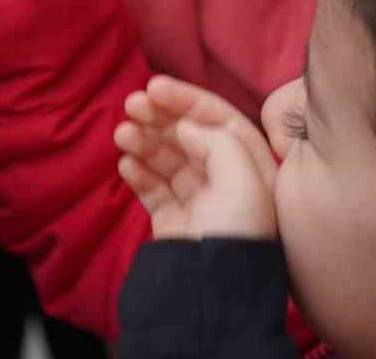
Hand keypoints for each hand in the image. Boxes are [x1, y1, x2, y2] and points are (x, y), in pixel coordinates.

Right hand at [114, 75, 278, 239]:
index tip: (154, 86)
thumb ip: (217, 142)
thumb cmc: (237, 230)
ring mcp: (199, 203)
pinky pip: (153, 188)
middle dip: (159, 117)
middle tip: (130, 104)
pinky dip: (137, 173)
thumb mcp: (243, 179)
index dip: (187, 99)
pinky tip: (126, 165)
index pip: (220, 120)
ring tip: (122, 135)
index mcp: (254, 169)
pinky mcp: (174, 222)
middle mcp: (228, 183)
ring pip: (167, 159)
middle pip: (189, 136)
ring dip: (143, 141)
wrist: (215, 289)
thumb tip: (186, 127)